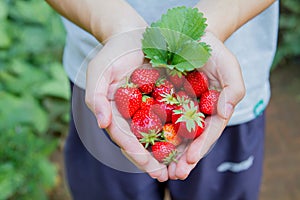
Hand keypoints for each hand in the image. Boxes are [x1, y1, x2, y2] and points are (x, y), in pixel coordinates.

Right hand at [85, 29, 168, 181]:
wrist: (131, 35)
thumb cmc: (112, 53)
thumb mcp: (98, 71)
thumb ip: (96, 97)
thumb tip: (102, 124)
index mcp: (114, 111)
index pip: (123, 136)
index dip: (134, 151)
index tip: (147, 164)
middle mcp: (130, 114)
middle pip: (139, 141)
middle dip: (149, 160)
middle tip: (163, 175)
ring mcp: (145, 108)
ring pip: (155, 134)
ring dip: (164, 152)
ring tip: (177, 168)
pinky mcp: (161, 99)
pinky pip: (169, 117)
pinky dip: (176, 131)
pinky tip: (187, 143)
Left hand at [168, 31, 245, 179]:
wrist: (189, 36)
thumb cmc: (212, 49)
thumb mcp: (228, 64)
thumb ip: (234, 87)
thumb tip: (226, 111)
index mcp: (214, 107)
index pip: (210, 131)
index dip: (201, 146)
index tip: (191, 159)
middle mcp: (198, 110)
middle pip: (193, 139)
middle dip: (185, 158)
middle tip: (176, 174)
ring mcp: (181, 107)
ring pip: (176, 134)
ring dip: (171, 153)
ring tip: (163, 170)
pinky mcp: (165, 100)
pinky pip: (160, 118)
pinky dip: (157, 134)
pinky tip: (149, 147)